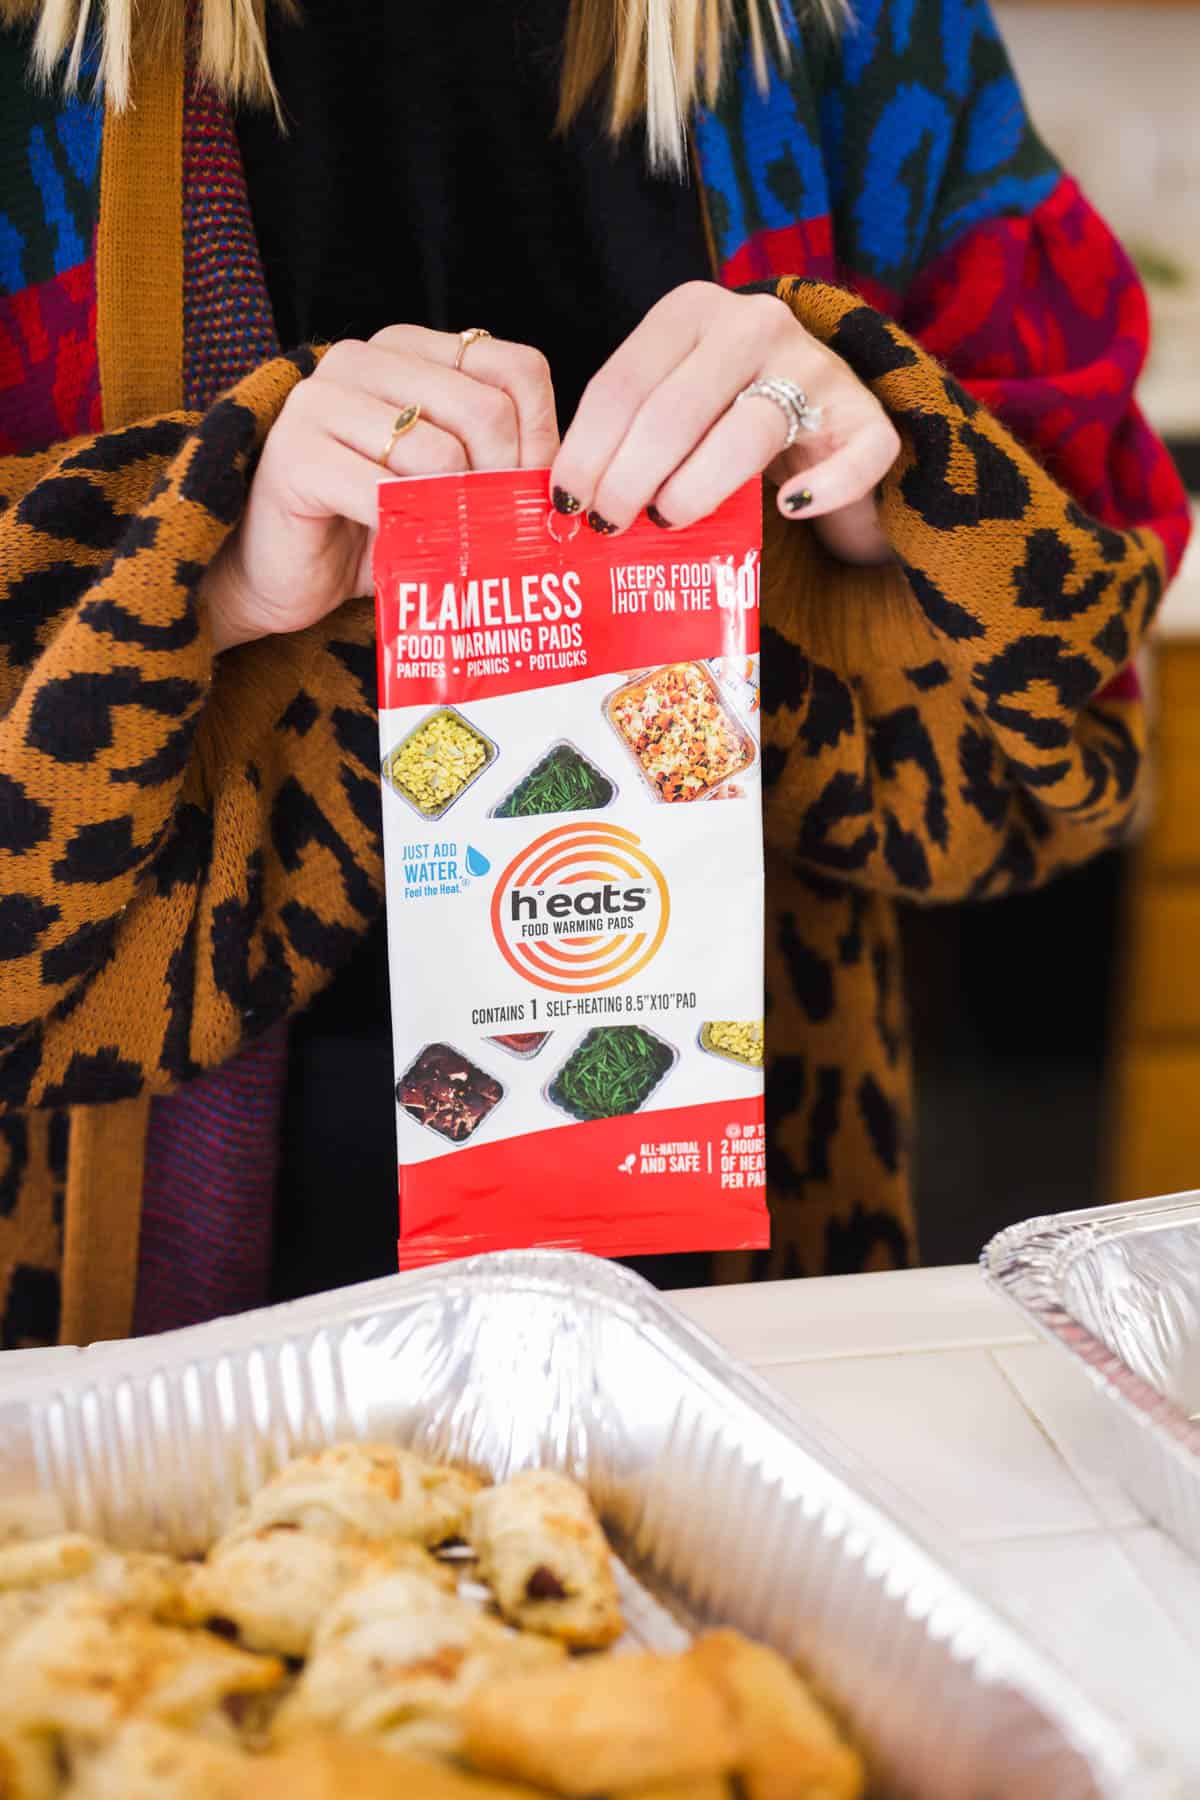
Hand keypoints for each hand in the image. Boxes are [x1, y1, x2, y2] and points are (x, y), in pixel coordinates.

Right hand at [203, 327, 558, 652]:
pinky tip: (403, 551)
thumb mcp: (449, 483)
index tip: (531, 498)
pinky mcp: (295, 452)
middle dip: (502, 486)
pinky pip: (386, 492)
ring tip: (448, 548)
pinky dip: (409, 533)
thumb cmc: (369, 530)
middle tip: (495, 536)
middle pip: (485, 411)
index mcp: (410, 349)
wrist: (277, 576)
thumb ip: (498, 459)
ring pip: (440, 453)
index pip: (516, 368)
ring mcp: (322, 399)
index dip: (541, 440)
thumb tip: (566, 480)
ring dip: (456, 517)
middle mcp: (364, 358)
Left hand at [550, 282, 899, 563]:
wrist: (821, 411)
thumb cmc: (723, 415)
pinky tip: (788, 509)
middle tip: (608, 525)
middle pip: (675, 412)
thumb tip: (567, 497)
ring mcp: (815, 367)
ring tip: (666, 523)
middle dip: (629, 478)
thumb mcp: (669, 398)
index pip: (623, 384)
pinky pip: (852, 458)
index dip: (588, 449)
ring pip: (747, 434)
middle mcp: (754, 324)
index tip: (567, 501)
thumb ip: (626, 429)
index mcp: (691, 311)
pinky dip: (821, 490)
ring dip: (696, 489)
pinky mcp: (866, 416)